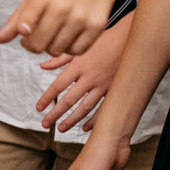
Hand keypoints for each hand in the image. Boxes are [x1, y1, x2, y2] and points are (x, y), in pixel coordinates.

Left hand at [0, 0, 126, 57]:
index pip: (25, 22)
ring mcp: (81, 18)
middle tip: (35, 37)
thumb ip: (16, 18)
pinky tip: (69, 37)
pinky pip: (77, 52)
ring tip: (53, 35)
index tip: (25, 31)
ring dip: (51, 48)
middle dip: (32, 45)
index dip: (23, 32)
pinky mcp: (97, 26)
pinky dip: (70, 49)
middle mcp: (62, 7)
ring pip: (56, 50)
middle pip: (38, 45)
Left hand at [36, 14, 130, 131]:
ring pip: (85, 107)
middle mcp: (90, 78)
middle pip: (69, 100)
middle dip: (56, 114)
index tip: (38, 108)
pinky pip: (103, 108)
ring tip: (61, 128)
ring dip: (73, 120)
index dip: (47, 98)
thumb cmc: (104, 41)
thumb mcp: (80, 47)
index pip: (58, 85)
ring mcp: (103, 86)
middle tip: (46, 124)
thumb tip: (42, 66)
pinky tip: (86, 128)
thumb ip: (60, 58)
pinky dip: (95, 120)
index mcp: (79, 66)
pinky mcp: (114, 90)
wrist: (131, 40)